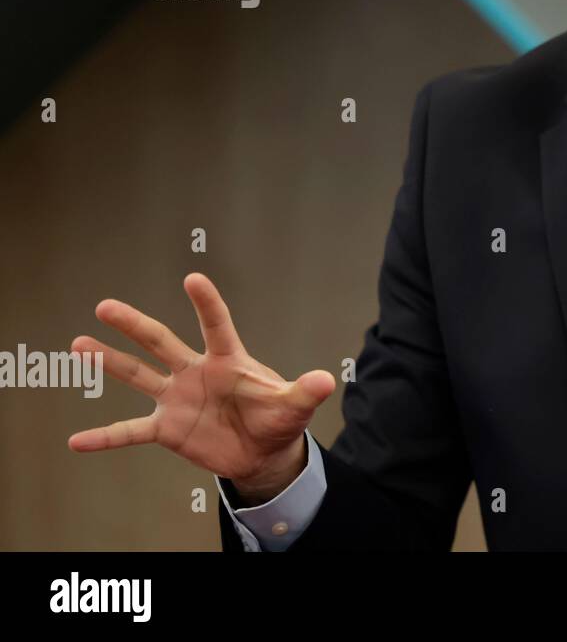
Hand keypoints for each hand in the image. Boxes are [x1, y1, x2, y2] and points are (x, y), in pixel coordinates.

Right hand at [68, 273, 335, 494]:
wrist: (262, 452)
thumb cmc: (278, 418)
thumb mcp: (294, 406)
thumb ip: (304, 392)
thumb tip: (326, 381)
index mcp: (228, 361)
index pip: (216, 326)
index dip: (206, 304)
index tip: (192, 278)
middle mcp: (196, 373)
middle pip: (161, 342)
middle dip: (133, 325)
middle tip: (105, 305)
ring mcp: (177, 399)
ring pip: (137, 375)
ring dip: (108, 362)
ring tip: (78, 344)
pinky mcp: (167, 428)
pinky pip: (130, 431)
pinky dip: (105, 437)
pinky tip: (77, 441)